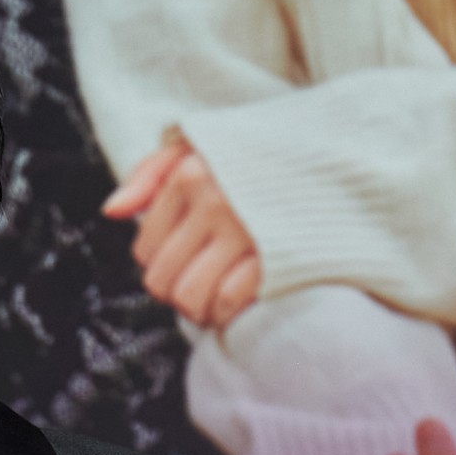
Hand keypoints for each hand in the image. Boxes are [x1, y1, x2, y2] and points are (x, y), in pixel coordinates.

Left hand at [104, 141, 259, 328]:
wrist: (342, 153)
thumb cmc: (264, 153)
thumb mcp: (203, 143)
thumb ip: (152, 173)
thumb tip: (113, 210)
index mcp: (190, 174)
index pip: (146, 249)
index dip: (162, 264)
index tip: (187, 260)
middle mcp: (212, 202)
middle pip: (163, 281)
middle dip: (178, 292)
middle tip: (203, 285)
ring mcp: (245, 231)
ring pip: (191, 298)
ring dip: (202, 309)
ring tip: (219, 297)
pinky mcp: (275, 256)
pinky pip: (231, 303)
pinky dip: (232, 310)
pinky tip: (242, 299)